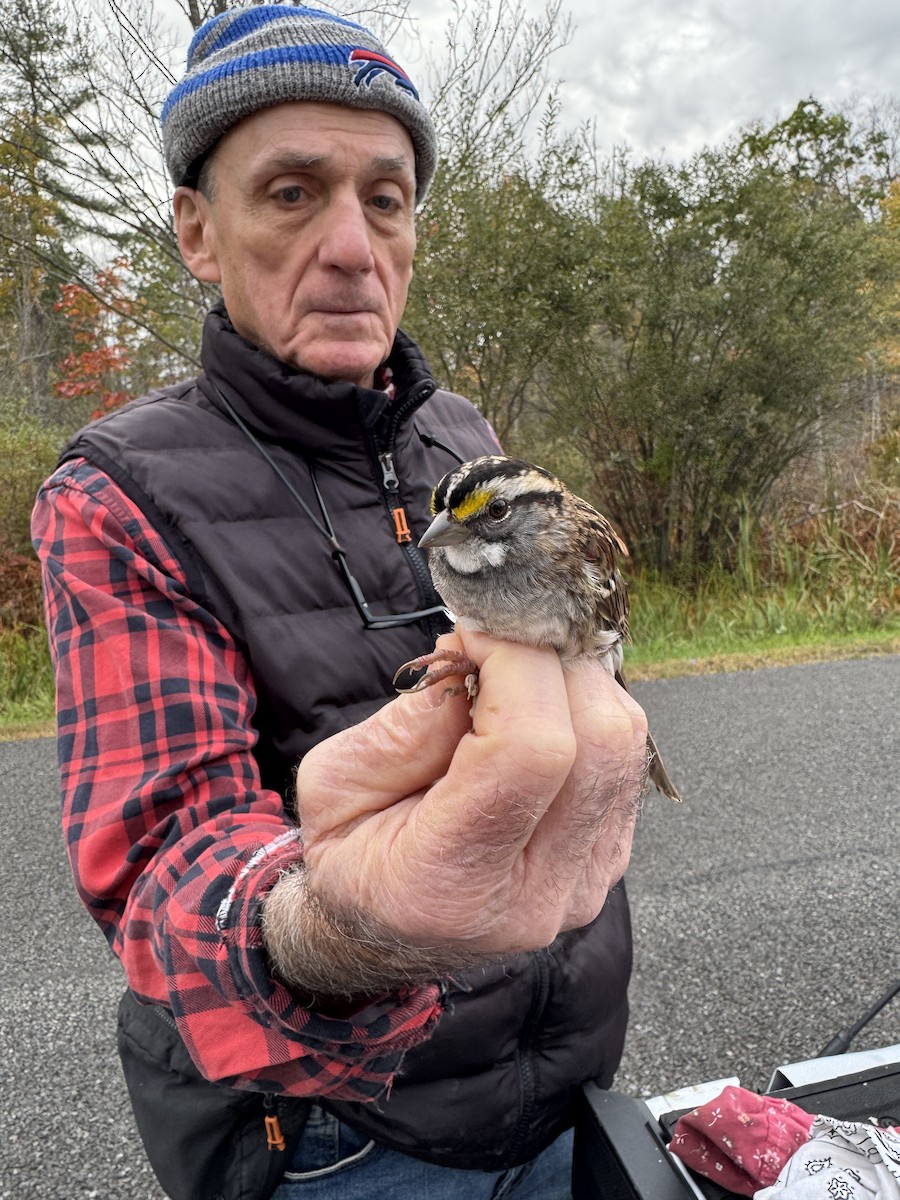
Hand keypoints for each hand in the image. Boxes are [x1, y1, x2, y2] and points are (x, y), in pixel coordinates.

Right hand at [263, 629, 646, 996]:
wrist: (381, 930)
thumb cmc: (349, 852)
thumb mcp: (334, 784)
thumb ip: (406, 726)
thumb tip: (477, 657)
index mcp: (452, 884)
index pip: (531, 751)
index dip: (515, 664)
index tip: (473, 628)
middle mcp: (539, 894)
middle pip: (598, 739)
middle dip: (550, 660)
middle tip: (494, 640)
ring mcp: (586, 881)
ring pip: (624, 742)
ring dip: (573, 679)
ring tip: (510, 671)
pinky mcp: (609, 857)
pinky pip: (625, 758)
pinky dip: (585, 708)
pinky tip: (534, 706)